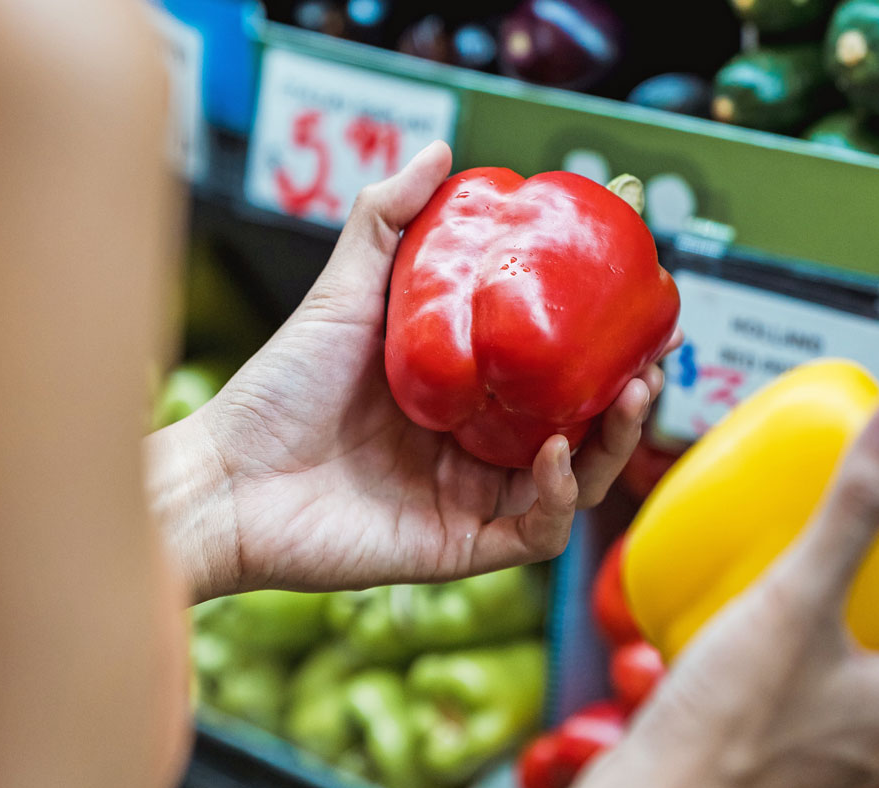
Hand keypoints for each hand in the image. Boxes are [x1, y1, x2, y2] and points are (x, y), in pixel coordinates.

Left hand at [147, 141, 678, 601]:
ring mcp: (473, 500)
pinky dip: (558, 494)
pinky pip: (536, 530)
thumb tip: (442, 149)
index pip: (553, 373)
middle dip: (626, 399)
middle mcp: (477, 449)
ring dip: (612, 445)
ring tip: (630, 394)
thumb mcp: (347, 292)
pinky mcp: (461, 546)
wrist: (227, 477)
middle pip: (579, 430)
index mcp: (464, 395)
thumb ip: (388, 221)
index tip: (633, 302)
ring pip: (574, 481)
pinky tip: (556, 453)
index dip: (600, 346)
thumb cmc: (281, 387)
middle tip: (651, 358)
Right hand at [573, 389, 878, 787]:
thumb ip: (854, 507)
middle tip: (870, 523)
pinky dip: (799, 642)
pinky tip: (750, 616)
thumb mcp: (799, 599)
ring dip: (851, 609)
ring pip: (866, 665)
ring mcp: (834, 747)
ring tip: (808, 558)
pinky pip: (812, 685)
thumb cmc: (731, 726)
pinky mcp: (783, 750)